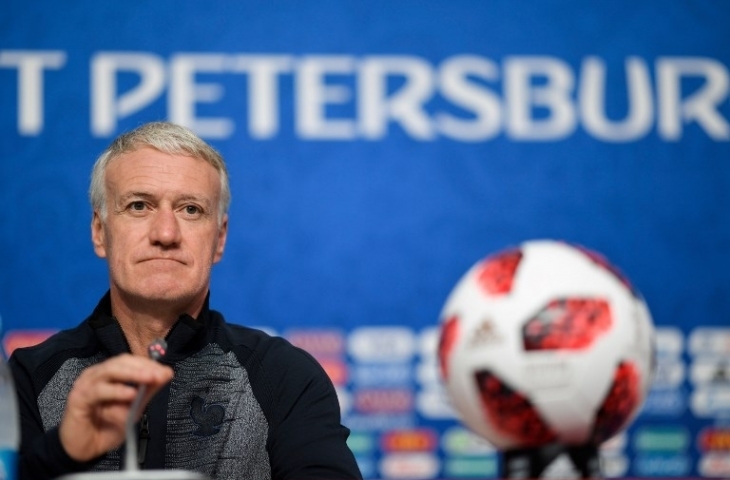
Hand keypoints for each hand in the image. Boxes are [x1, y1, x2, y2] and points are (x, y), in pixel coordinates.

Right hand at [58, 354, 173, 461]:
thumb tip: (166, 374)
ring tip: (150, 379)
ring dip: (133, 374)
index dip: (148, 364)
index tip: (166, 372)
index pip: (130, 361)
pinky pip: (99, 391)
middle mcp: (97, 375)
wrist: (85, 448)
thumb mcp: (133, 409)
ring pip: (110, 370)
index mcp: (109, 374)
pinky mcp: (78, 398)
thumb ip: (147, 391)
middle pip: (121, 361)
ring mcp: (86, 384)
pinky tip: (131, 394)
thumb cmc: (106, 427)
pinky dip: (117, 391)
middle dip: (143, 367)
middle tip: (159, 375)